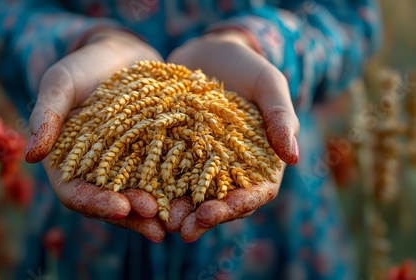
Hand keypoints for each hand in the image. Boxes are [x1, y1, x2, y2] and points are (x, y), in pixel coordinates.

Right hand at [25, 28, 166, 241]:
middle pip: (110, 203)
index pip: (75, 193)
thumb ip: (46, 116)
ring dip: (155, 212)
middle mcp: (96, 172)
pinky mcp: (150, 156)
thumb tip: (30, 157)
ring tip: (176, 221)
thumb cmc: (83, 67)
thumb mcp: (60, 84)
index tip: (120, 207)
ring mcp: (125, 167)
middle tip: (156, 222)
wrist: (119, 55)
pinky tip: (191, 197)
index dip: (96, 203)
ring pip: (137, 196)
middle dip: (132, 215)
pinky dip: (173, 189)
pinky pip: (161, 177)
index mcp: (67, 163)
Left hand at [167, 30, 299, 241]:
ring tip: (164, 222)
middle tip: (186, 229)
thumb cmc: (247, 68)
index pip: (257, 191)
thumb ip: (280, 116)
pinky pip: (169, 175)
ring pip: (194, 196)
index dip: (241, 204)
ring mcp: (203, 164)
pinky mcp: (178, 154)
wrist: (210, 54)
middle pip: (223, 202)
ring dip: (181, 212)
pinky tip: (145, 197)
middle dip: (206, 218)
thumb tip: (293, 157)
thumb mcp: (268, 84)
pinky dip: (160, 189)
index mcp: (260, 160)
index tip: (223, 210)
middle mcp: (231, 169)